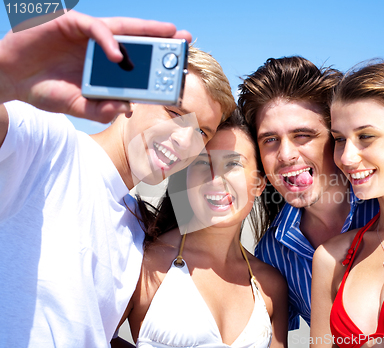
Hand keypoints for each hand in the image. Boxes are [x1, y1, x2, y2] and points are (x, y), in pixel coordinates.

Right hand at [0, 11, 190, 122]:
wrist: (10, 79)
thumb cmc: (45, 90)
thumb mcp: (77, 106)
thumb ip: (101, 110)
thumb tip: (127, 110)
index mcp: (105, 66)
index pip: (137, 60)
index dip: (158, 61)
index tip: (180, 65)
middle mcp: (101, 47)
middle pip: (137, 40)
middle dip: (162, 39)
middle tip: (186, 40)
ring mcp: (87, 35)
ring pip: (122, 29)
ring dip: (146, 31)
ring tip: (169, 35)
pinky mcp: (69, 24)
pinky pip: (94, 28)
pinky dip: (108, 40)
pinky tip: (118, 54)